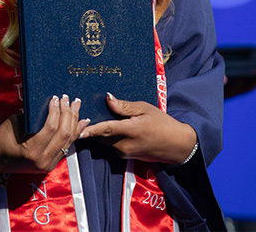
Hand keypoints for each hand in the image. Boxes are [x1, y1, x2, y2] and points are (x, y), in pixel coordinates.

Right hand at [0, 95, 88, 173]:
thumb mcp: (15, 124)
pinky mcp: (52, 164)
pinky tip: (80, 123)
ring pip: (68, 140)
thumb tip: (50, 105)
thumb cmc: (2, 139)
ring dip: (74, 121)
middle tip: (68, 99)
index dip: (55, 111)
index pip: (50, 128)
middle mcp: (43, 160)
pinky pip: (66, 146)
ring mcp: (49, 164)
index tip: (56, 98)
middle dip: (67, 114)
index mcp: (32, 151)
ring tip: (77, 106)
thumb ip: (33, 117)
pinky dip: (74, 133)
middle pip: (63, 134)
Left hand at [78, 92, 197, 163]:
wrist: (176, 145)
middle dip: (93, 126)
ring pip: (106, 141)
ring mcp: (125, 153)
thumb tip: (108, 99)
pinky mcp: (126, 157)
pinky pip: (112, 145)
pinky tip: (114, 127)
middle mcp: (125, 145)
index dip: (90, 129)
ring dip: (101, 132)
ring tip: (98, 117)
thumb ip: (124, 106)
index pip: (105, 129)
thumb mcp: (145, 109)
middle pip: (102, 135)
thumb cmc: (163, 123)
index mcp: (130, 131)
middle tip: (84, 114)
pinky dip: (109, 137)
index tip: (78, 129)